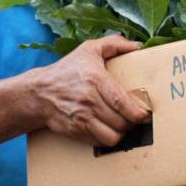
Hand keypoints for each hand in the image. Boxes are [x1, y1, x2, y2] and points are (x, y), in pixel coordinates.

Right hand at [28, 35, 150, 146]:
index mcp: (95, 79)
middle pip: (121, 121)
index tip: (146, 114)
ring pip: (112, 136)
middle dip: (133, 123)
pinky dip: (108, 139)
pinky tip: (110, 130)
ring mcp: (81, 118)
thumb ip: (114, 43)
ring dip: (122, 133)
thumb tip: (137, 46)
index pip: (122, 102)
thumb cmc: (67, 70)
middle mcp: (88, 100)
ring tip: (124, 125)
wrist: (38, 93)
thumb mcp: (89, 49)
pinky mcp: (75, 131)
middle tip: (137, 118)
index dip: (138, 112)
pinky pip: (100, 143)